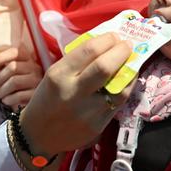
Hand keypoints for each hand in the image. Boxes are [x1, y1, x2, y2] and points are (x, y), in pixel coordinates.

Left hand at [0, 47, 42, 110]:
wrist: (37, 104)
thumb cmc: (20, 86)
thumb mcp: (12, 75)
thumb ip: (2, 67)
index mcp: (28, 59)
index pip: (14, 52)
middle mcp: (35, 67)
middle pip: (13, 67)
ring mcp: (38, 80)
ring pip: (15, 81)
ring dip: (2, 90)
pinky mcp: (38, 94)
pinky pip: (20, 95)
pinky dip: (9, 99)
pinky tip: (6, 101)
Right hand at [18, 33, 134, 156]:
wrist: (39, 134)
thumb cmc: (48, 97)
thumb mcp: (55, 73)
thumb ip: (78, 60)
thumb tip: (106, 43)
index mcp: (59, 75)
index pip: (89, 51)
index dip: (107, 40)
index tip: (114, 36)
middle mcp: (73, 93)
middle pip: (105, 67)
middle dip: (121, 51)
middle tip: (127, 44)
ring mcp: (87, 112)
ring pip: (118, 87)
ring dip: (130, 70)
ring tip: (132, 61)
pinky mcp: (98, 126)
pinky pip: (119, 102)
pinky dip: (127, 87)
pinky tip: (127, 79)